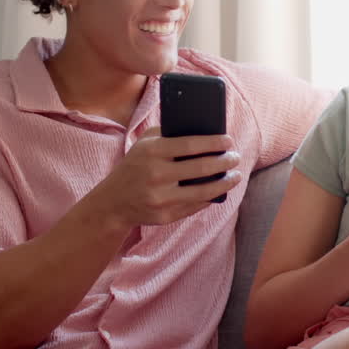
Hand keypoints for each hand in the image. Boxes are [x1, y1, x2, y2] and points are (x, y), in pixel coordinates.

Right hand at [90, 127, 241, 228]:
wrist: (113, 202)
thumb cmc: (135, 166)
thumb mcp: (144, 143)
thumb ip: (168, 133)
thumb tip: (204, 132)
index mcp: (152, 152)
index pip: (191, 145)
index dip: (214, 143)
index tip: (228, 141)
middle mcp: (156, 175)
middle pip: (201, 167)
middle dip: (224, 161)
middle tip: (235, 157)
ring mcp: (161, 198)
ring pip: (204, 191)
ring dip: (225, 182)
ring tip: (235, 175)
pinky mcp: (165, 216)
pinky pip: (195, 206)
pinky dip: (211, 197)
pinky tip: (219, 190)